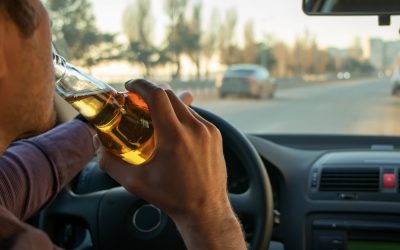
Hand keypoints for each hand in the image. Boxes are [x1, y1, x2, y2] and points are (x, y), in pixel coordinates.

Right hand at [95, 79, 245, 248]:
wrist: (205, 209)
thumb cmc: (172, 197)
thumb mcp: (135, 182)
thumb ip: (110, 162)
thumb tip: (98, 145)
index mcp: (175, 137)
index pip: (157, 95)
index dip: (141, 85)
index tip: (130, 86)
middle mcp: (194, 128)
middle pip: (170, 95)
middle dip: (151, 92)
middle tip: (138, 101)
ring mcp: (208, 130)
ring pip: (183, 105)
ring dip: (166, 105)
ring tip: (154, 118)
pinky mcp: (215, 135)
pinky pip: (194, 117)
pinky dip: (180, 117)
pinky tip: (172, 131)